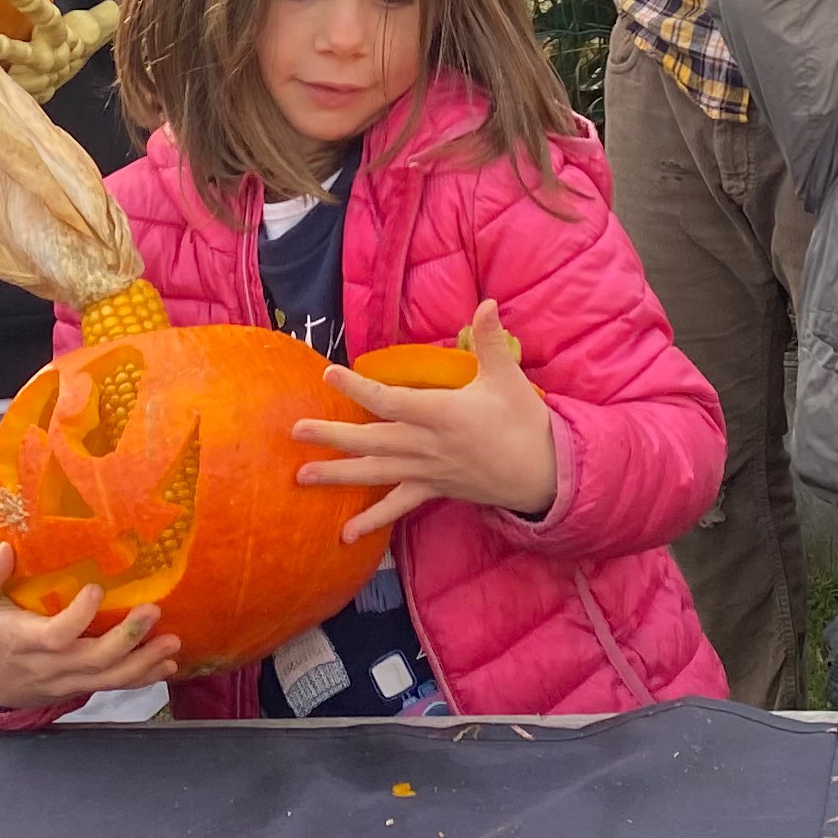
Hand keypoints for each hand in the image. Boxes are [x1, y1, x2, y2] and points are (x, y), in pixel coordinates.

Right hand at [0, 542, 187, 709]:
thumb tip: (3, 550)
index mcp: (25, 640)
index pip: (55, 636)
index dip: (77, 618)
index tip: (96, 589)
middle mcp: (51, 665)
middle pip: (92, 659)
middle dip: (126, 639)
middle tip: (154, 611)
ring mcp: (70, 679)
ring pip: (110, 678)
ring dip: (144, 661)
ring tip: (173, 642)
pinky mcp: (83, 685)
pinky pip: (115, 686)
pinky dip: (144, 678)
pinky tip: (168, 665)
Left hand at [291, 302, 557, 537]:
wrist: (542, 473)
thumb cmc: (524, 422)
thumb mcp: (508, 378)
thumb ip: (492, 341)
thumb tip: (489, 302)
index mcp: (442, 414)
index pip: (391, 401)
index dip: (358, 388)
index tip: (329, 374)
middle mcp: (428, 446)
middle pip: (372, 440)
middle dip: (332, 436)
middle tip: (295, 431)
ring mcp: (427, 472)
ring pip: (375, 473)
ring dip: (337, 475)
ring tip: (300, 477)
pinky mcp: (432, 490)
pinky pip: (397, 507)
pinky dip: (371, 520)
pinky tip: (345, 535)